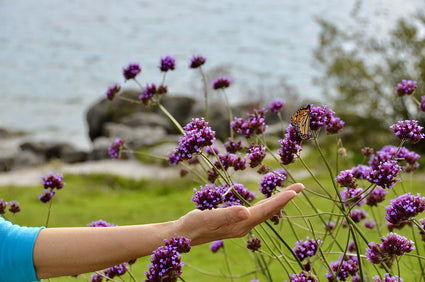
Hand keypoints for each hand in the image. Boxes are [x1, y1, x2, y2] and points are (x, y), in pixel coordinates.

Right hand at [176, 183, 303, 244]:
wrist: (183, 235)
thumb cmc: (193, 225)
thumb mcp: (209, 217)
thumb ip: (227, 214)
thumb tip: (246, 212)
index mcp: (240, 224)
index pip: (265, 210)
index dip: (280, 200)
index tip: (295, 190)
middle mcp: (244, 226)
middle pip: (269, 211)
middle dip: (285, 199)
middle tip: (300, 186)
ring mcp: (240, 225)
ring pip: (264, 212)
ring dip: (278, 201)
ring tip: (290, 192)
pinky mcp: (234, 222)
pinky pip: (256, 212)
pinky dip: (266, 204)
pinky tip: (267, 202)